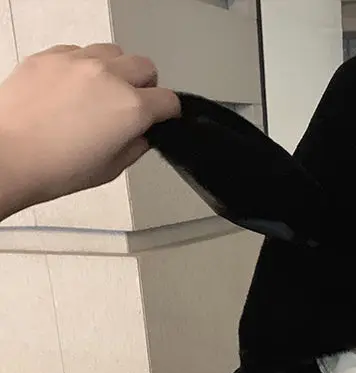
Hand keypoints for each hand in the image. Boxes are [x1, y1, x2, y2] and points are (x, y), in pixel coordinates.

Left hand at [0, 43, 179, 218]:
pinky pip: (78, 50)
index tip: (162, 117)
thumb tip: (140, 134)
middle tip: (134, 103)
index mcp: (131, 109)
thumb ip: (136, 145)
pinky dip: (84, 66)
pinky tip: (74, 88)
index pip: (169, 100)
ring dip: (116, 70)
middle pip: (145, 66)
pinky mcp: (50, 56)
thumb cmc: (55, 166)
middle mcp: (108, 77)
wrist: (10, 156)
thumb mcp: (112, 169)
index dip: (168, 112)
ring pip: (114, 51)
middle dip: (146, 86)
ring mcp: (78, 62)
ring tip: (103, 91)